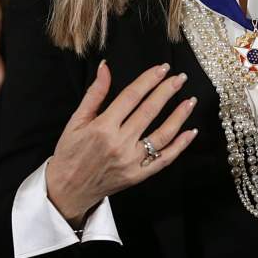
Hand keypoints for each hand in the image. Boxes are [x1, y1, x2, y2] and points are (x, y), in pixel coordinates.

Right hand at [45, 61, 198, 226]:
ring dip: (179, 115)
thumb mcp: (76, 121)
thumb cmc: (70, 153)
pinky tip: (191, 132)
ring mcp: (131, 161)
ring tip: (190, 100)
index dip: (149, 80)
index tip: (162, 68)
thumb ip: (94, 93)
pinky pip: (164, 159)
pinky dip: (180, 146)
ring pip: (162, 134)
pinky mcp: (138, 175)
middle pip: (149, 111)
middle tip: (180, 77)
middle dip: (167, 91)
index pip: (132, 96)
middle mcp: (119, 143)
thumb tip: (105, 67)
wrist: (66, 190)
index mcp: (103, 127)